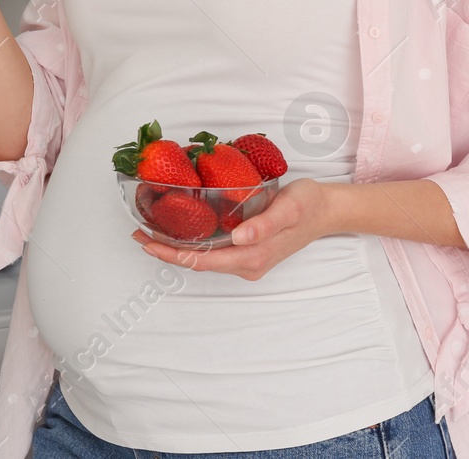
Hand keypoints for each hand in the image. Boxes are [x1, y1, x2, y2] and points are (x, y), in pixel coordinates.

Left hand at [130, 178, 334, 280]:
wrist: (328, 210)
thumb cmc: (308, 205)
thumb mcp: (289, 208)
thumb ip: (265, 224)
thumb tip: (238, 238)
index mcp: (253, 256)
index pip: (203, 261)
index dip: (173, 255)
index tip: (148, 243)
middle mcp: (248, 264)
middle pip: (200, 263)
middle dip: (168, 252)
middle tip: (140, 234)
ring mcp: (249, 260)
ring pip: (207, 258)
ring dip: (180, 249)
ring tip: (153, 232)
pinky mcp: (251, 251)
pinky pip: (216, 252)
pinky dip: (195, 244)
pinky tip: (184, 231)